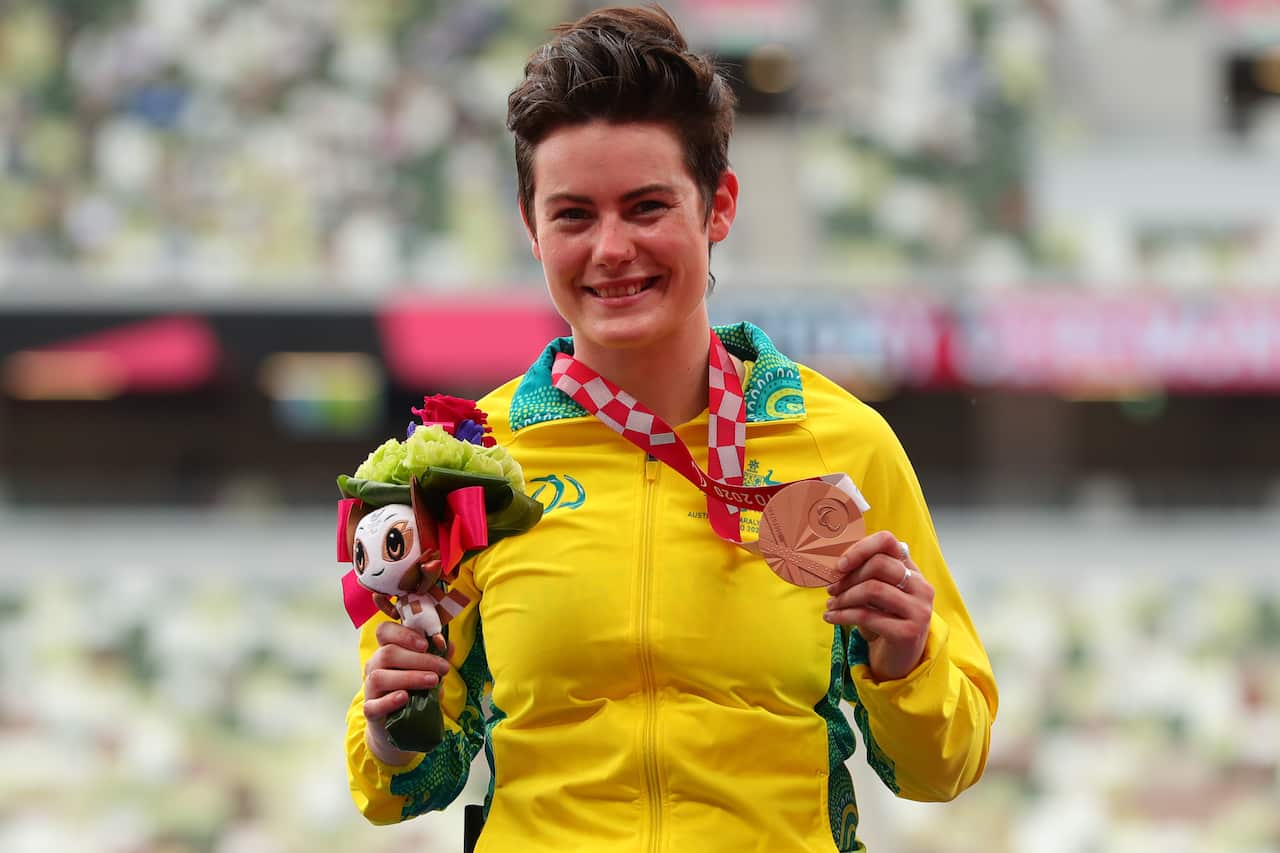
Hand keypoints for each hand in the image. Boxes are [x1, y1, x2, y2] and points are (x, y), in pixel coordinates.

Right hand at [362, 620, 451, 762]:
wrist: (400, 725)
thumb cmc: (414, 692)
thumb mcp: (428, 672)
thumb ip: (437, 658)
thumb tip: (451, 645)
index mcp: (387, 651)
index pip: (385, 631)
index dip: (404, 634)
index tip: (426, 644)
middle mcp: (375, 666)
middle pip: (387, 653)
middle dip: (419, 659)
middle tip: (442, 667)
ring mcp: (370, 689)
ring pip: (380, 676)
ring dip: (409, 677)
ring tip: (433, 681)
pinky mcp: (370, 711)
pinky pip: (373, 705)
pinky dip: (389, 701)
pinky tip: (405, 697)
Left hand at [824, 530, 933, 681]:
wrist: (899, 661)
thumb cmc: (885, 622)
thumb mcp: (879, 595)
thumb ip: (868, 575)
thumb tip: (836, 564)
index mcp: (913, 571)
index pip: (889, 542)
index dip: (861, 548)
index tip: (840, 564)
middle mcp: (921, 587)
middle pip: (879, 564)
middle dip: (848, 576)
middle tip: (831, 589)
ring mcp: (918, 610)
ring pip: (873, 589)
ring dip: (844, 597)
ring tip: (830, 604)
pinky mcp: (908, 632)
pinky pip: (867, 616)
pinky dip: (842, 615)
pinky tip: (830, 617)